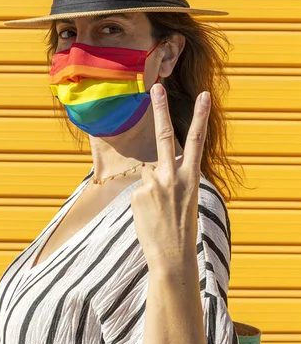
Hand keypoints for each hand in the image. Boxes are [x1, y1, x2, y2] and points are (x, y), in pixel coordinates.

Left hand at [130, 83, 210, 273]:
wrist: (172, 255)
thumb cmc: (181, 226)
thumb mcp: (186, 197)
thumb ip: (173, 177)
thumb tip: (152, 167)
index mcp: (191, 177)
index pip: (196, 141)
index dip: (201, 117)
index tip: (205, 96)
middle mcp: (172, 176)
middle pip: (165, 136)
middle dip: (160, 109)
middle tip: (155, 88)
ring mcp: (154, 184)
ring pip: (147, 174)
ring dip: (150, 189)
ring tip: (159, 211)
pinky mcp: (137, 193)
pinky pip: (138, 190)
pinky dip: (141, 201)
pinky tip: (149, 215)